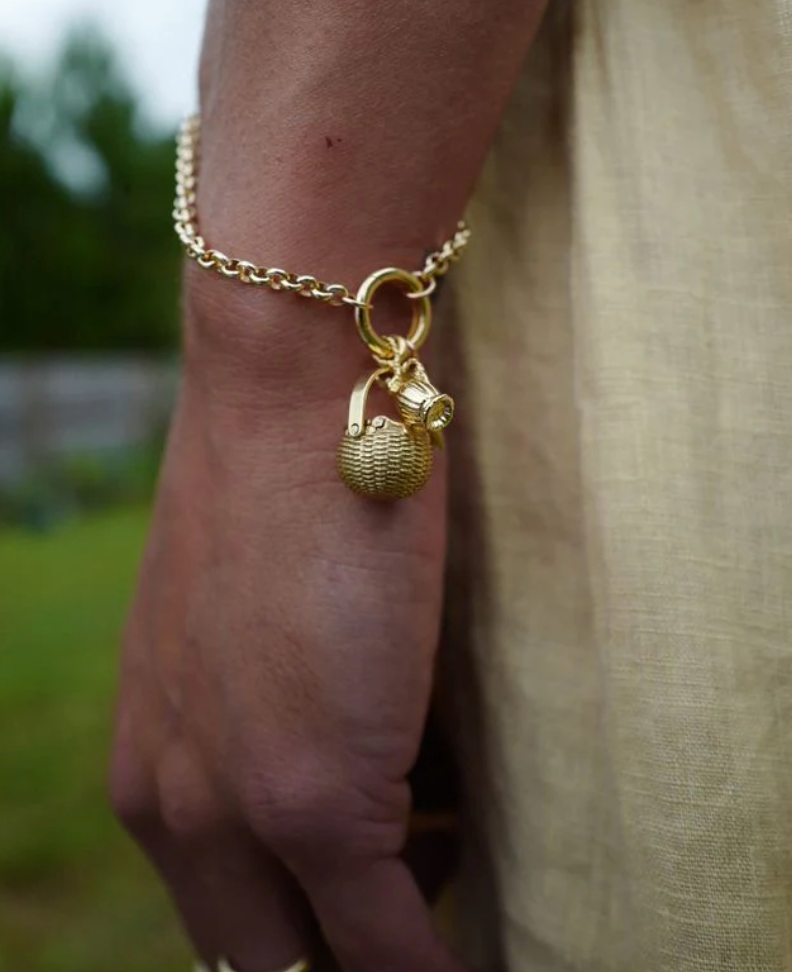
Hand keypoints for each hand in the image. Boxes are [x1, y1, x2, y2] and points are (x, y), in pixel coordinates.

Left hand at [110, 280, 465, 971]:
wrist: (294, 394)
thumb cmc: (297, 491)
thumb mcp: (261, 641)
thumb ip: (293, 736)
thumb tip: (391, 801)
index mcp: (151, 770)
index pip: (228, 919)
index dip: (308, 934)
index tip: (376, 913)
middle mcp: (170, 806)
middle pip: (260, 958)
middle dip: (347, 951)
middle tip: (427, 890)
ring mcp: (233, 809)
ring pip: (318, 959)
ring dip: (400, 930)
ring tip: (456, 843)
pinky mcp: (314, 802)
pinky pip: (393, 952)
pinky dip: (440, 971)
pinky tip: (487, 953)